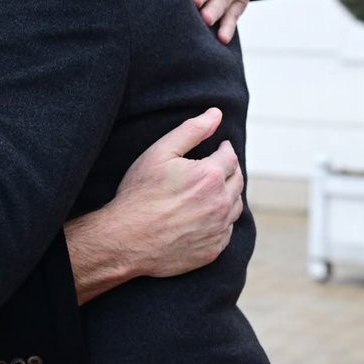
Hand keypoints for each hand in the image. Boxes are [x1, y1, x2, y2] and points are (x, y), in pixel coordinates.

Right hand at [64, 108, 242, 302]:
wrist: (126, 239)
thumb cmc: (139, 193)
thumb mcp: (159, 153)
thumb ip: (191, 130)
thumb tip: (215, 114)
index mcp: (210, 176)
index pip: (230, 157)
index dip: (224, 150)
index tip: (219, 148)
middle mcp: (221, 203)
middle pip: (237, 181)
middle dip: (229, 170)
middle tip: (217, 167)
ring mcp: (218, 229)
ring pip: (235, 206)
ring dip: (228, 195)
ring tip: (211, 191)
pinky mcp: (213, 250)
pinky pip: (226, 231)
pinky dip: (221, 221)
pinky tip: (204, 216)